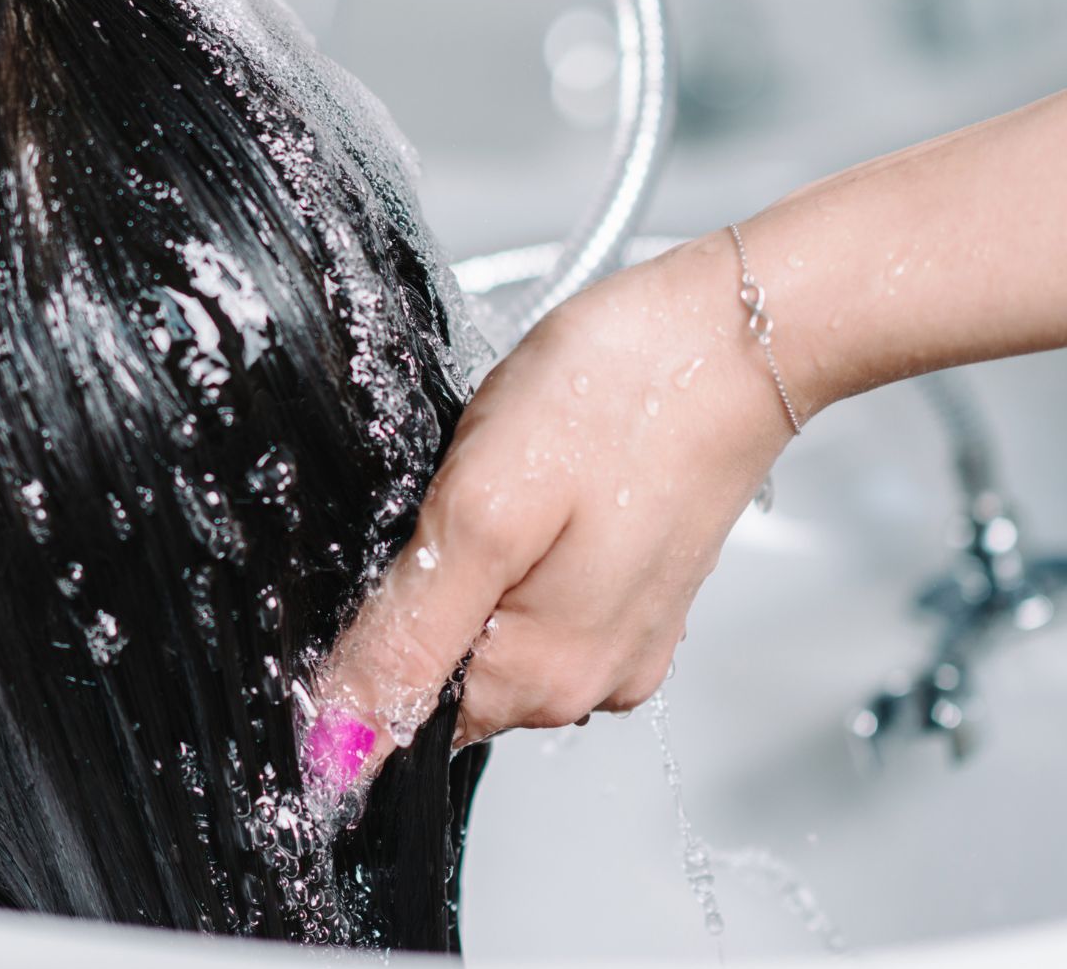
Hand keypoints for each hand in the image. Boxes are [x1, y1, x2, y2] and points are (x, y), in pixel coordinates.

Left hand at [314, 231, 794, 765]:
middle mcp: (585, 679)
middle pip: (444, 671)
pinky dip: (516, 546)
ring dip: (470, 562)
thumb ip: (409, 634)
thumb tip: (345, 741)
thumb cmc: (617, 398)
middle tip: (463, 496)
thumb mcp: (480, 510)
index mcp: (540, 676)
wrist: (730, 335)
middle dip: (425, 588)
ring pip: (486, 626)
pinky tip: (539, 485)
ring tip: (509, 480)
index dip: (371, 640)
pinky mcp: (632, 593)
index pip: (403, 715)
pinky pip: (536, 593)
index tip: (404, 554)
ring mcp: (616, 638)